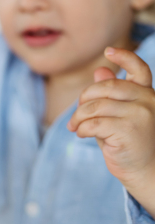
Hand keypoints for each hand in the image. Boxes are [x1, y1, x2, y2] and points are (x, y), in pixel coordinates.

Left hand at [67, 47, 154, 215]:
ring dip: (78, 117)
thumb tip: (100, 70)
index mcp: (147, 94)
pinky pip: (94, 122)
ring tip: (75, 127)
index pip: (140, 69)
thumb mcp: (118, 115)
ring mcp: (141, 114)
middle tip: (76, 116)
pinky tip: (82, 135)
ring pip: (96, 106)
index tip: (108, 51)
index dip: (124, 58)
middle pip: (105, 87)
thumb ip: (110, 95)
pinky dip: (82, 128)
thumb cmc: (129, 144)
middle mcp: (148, 100)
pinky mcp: (129, 129)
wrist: (145, 172)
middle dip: (84, 99)